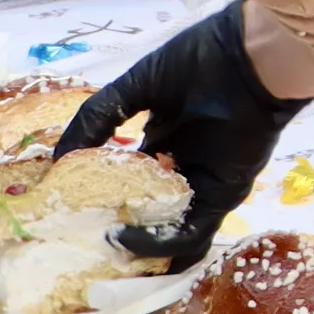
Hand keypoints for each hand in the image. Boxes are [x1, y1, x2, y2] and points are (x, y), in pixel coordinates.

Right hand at [56, 0, 309, 273]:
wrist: (253, 58)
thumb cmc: (199, 62)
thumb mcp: (137, 87)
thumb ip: (97, 117)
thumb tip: (60, 157)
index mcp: (164, 140)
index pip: (129, 180)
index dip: (101, 197)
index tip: (68, 212)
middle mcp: (182, 167)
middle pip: (148, 211)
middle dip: (117, 231)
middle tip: (78, 248)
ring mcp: (203, 185)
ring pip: (169, 231)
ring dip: (138, 248)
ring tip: (99, 256)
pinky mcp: (222, 197)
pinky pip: (191, 232)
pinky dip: (160, 244)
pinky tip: (125, 239)